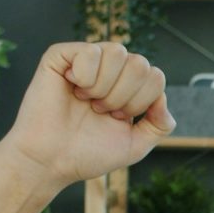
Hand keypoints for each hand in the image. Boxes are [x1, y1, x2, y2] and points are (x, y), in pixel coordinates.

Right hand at [0, 41, 175, 190]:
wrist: (51, 161)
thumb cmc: (88, 153)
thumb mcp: (135, 145)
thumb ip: (160, 124)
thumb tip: (162, 97)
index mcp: (128, 85)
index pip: (155, 76)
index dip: (140, 102)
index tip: (116, 118)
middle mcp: (110, 68)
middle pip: (140, 63)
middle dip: (123, 96)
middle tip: (100, 110)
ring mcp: (86, 60)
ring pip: (117, 51)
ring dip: (104, 87)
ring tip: (86, 101)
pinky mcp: (61, 55)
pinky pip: (89, 51)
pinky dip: (84, 76)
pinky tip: (72, 88)